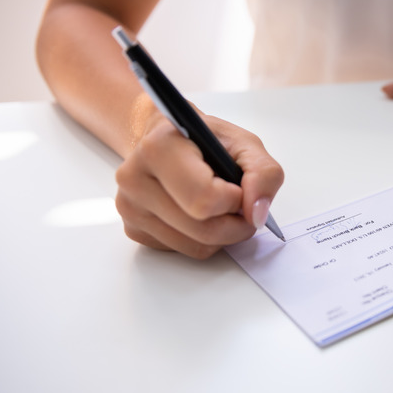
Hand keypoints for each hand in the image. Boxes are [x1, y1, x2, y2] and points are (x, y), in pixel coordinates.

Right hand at [114, 110, 283, 258]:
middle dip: (235, 223)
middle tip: (240, 205)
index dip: (235, 199)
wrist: (168, 141)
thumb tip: (258, 214)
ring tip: (220, 207)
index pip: (204, 198)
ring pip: (196, 247)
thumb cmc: (205, 141)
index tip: (238, 187)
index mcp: (158, 147)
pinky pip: (184, 250)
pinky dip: (203, 239)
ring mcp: (130, 207)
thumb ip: (263, 173)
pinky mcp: (134, 230)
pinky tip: (199, 214)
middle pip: (203, 230)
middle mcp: (135, 178)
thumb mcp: (245, 144)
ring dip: (223, 235)